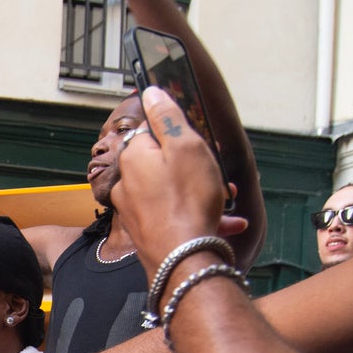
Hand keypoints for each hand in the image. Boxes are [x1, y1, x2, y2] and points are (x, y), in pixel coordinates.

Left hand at [110, 88, 228, 279]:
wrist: (183, 261)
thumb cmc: (188, 202)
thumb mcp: (186, 145)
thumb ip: (167, 116)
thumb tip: (152, 92)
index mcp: (134, 157)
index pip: (153, 132)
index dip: (181, 137)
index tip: (199, 146)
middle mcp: (127, 183)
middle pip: (164, 163)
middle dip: (195, 167)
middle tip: (217, 174)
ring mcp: (135, 211)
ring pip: (173, 191)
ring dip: (202, 193)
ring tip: (225, 200)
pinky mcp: (146, 233)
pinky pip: (175, 216)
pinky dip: (198, 215)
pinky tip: (223, 223)